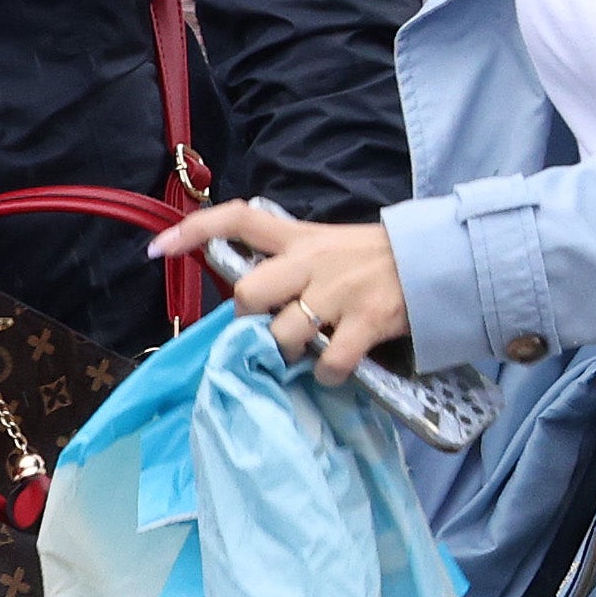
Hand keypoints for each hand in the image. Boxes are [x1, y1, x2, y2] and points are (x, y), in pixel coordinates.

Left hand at [156, 197, 411, 383]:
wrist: (438, 263)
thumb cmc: (377, 259)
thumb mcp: (328, 246)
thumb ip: (291, 262)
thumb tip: (251, 295)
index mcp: (300, 237)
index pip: (238, 220)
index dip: (193, 231)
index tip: (157, 250)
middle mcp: (312, 262)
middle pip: (249, 292)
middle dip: (251, 319)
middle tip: (270, 328)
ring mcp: (338, 293)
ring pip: (282, 333)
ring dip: (286, 353)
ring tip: (305, 353)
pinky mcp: (365, 322)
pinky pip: (329, 362)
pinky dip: (328, 376)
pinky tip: (336, 372)